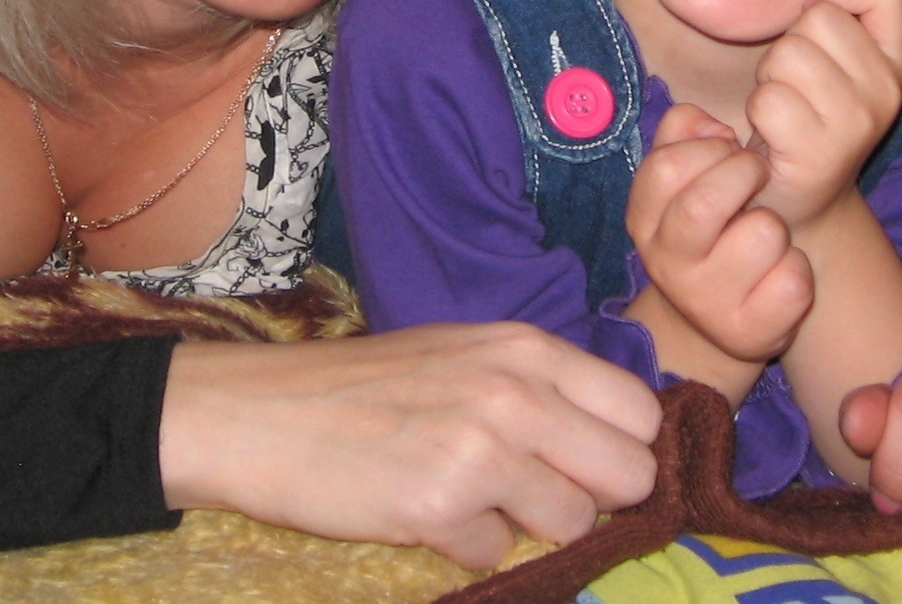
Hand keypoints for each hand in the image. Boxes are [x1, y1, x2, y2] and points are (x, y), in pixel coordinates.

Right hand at [158, 322, 661, 569]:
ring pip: (574, 524)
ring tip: (467, 495)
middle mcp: (515, 393)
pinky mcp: (440, 508)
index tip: (584, 462)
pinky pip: (498, 554)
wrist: (260, 413)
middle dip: (592, 496)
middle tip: (532, 490)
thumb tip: (618, 442)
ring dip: (527, 525)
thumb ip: (539, 387)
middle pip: (629, 475)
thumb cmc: (363, 385)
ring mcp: (481, 450)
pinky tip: (420, 510)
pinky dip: (465, 545)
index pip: (640, 411)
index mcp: (525, 348)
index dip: (620, 447)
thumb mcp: (463, 354)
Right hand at [626, 103, 812, 364]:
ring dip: (776, 225)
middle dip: (747, 173)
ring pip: (763, 235)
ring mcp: (705, 303)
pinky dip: (798, 269)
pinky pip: (793, 281)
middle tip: (758, 176)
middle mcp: (666, 265)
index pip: (667, 166)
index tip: (729, 150)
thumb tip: (711, 126)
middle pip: (705, 202)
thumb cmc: (711, 224)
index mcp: (644, 221)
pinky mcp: (748, 333)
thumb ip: (682, 132)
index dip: (710, 147)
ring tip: (765, 237)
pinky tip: (780, 274)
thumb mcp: (685, 175)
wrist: (723, 316)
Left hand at [747, 0, 901, 227]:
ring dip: (772, 76)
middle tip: (797, 83)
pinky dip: (759, 111)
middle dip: (792, 42)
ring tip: (786, 104)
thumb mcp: (853, 66)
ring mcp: (855, 122)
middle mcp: (885, 90)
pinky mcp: (817, 151)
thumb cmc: (814, 117)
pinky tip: (774, 133)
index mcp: (897, 62)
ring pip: (789, 53)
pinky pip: (768, 98)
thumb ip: (888, 20)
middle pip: (819, 16)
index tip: (823, 31)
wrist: (800, 200)